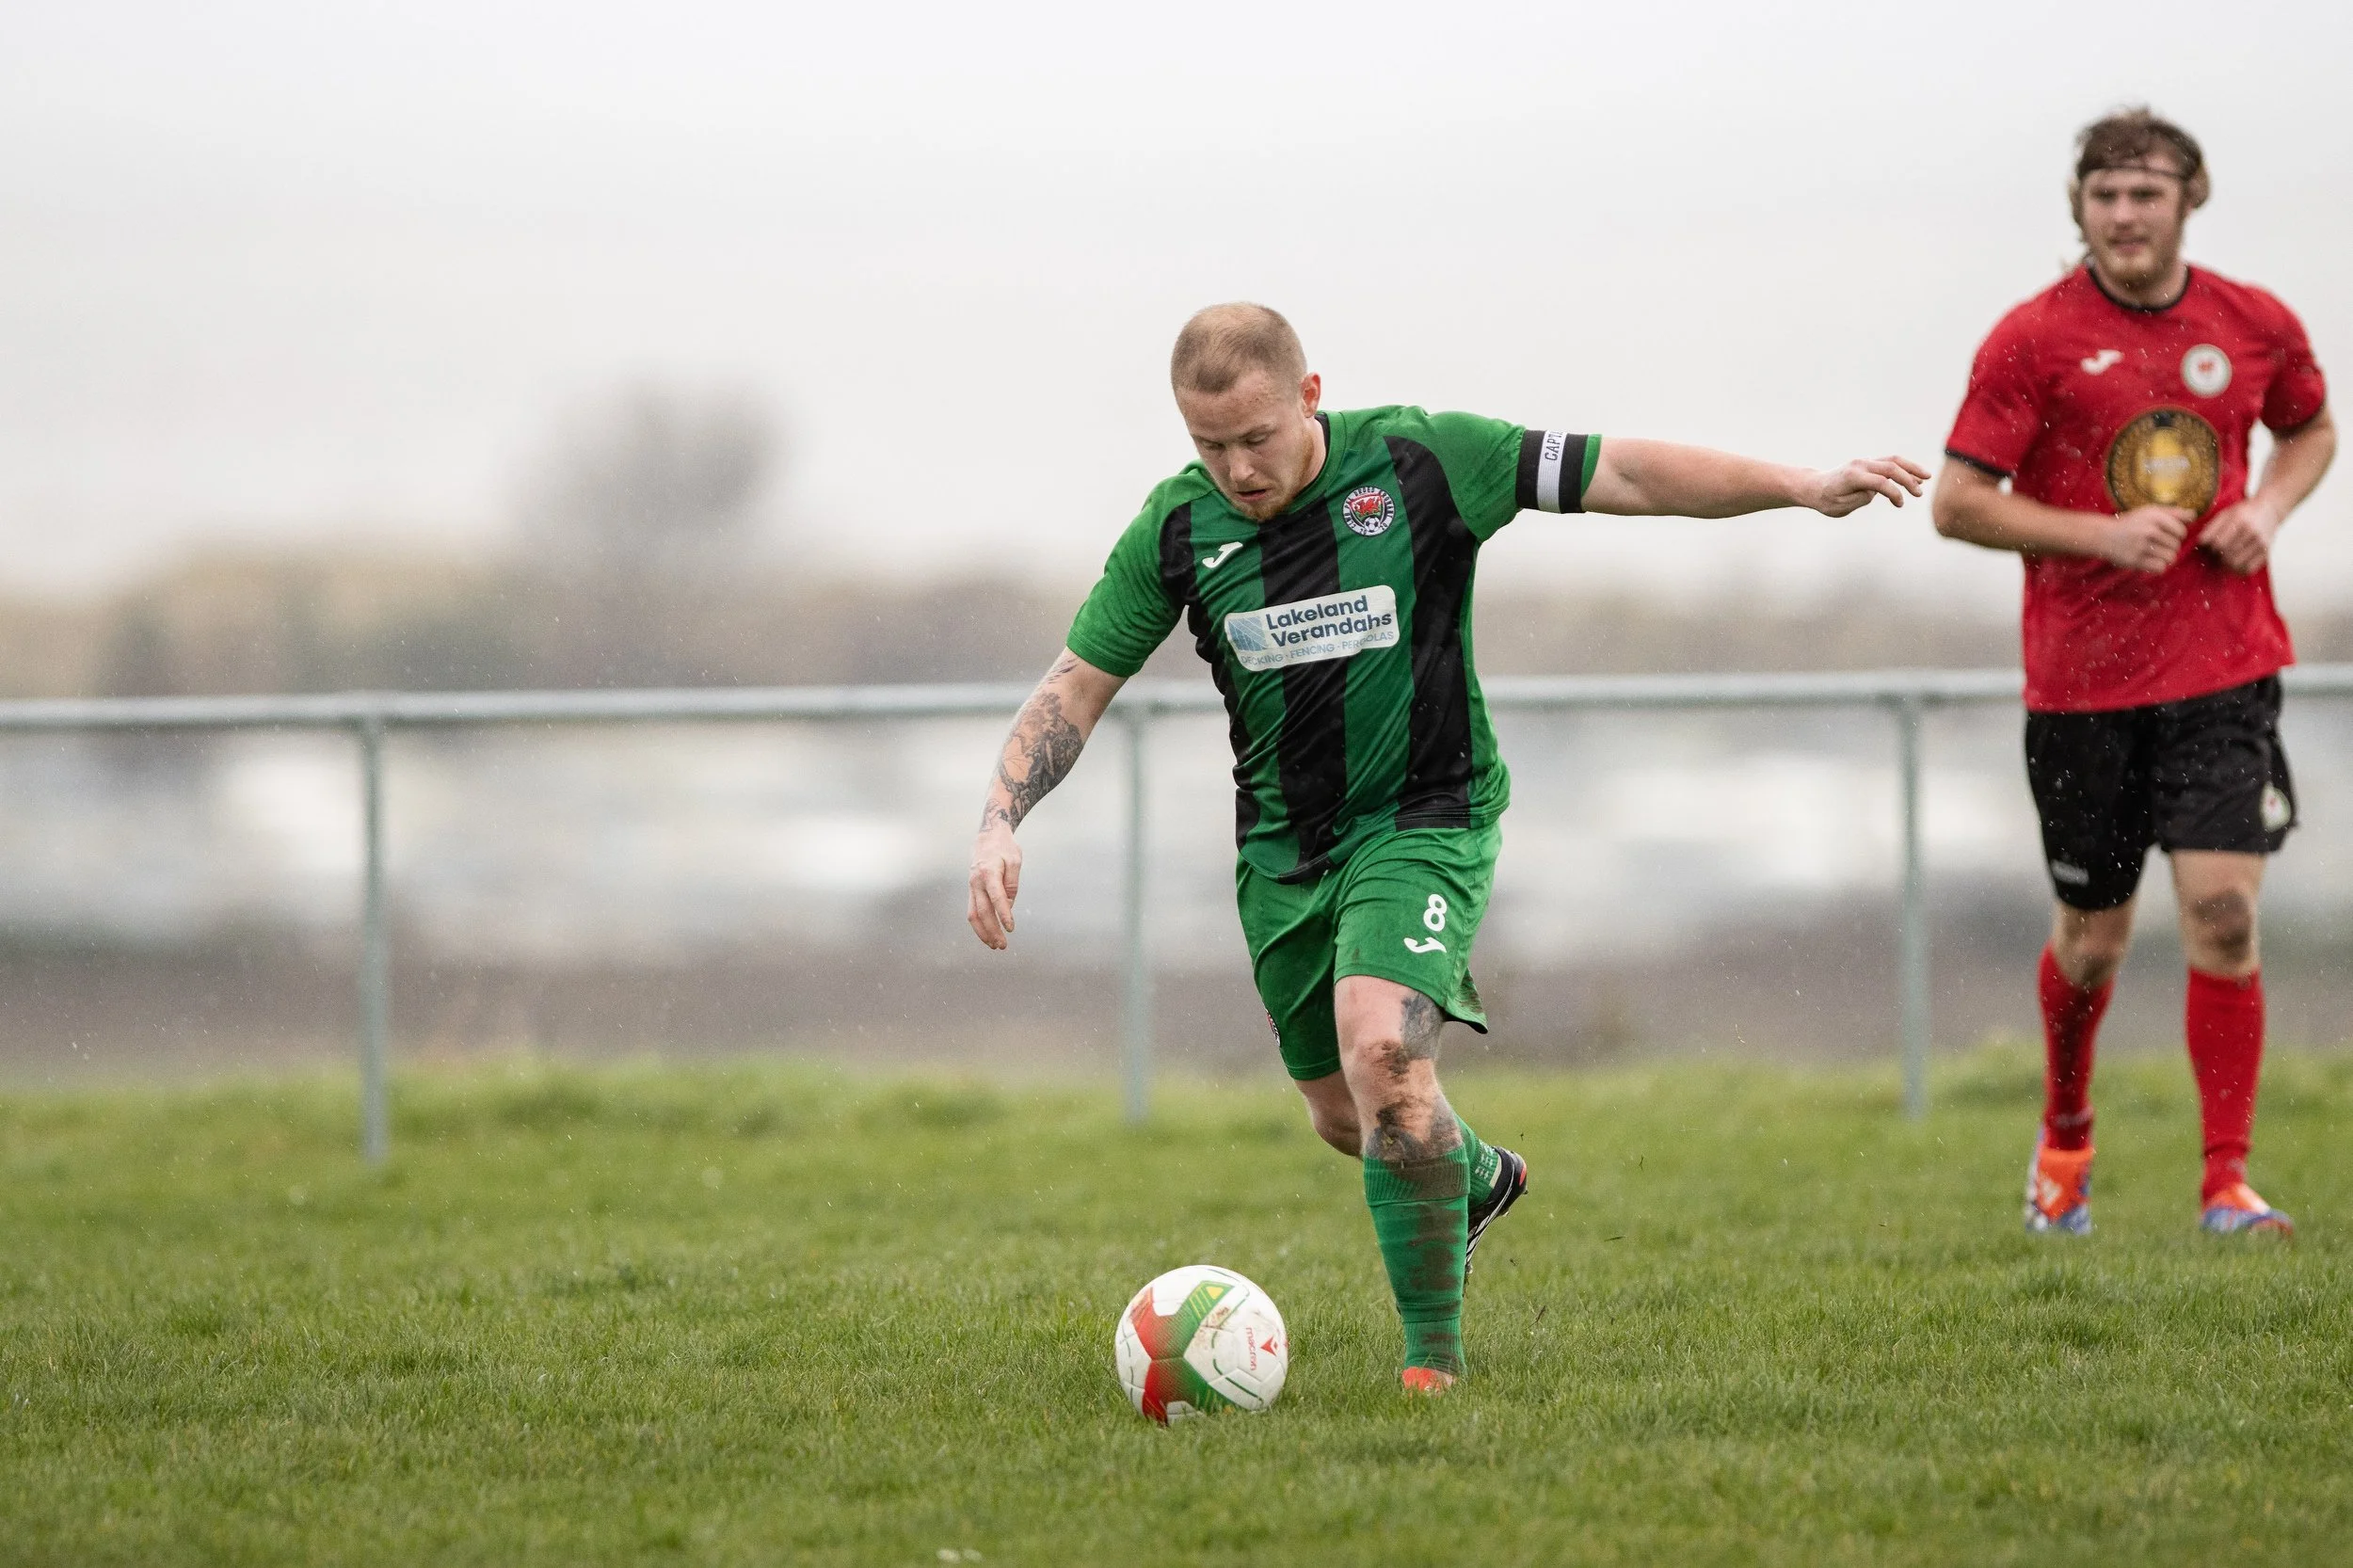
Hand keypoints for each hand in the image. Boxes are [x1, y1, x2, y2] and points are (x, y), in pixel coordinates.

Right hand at [967, 819, 1022, 949]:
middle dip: (992, 930)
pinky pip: (972, 910)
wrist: (988, 835)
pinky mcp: (972, 889)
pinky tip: (987, 934)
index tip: (1011, 929)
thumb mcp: (1015, 861)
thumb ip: (1012, 884)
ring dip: (983, 932)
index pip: (996, 898)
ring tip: (994, 945)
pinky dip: (978, 925)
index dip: (1004, 914)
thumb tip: (1008, 906)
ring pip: (973, 914)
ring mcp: (972, 886)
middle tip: (1003, 945)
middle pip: (983, 911)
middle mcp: (976, 882)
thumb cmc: (1004, 848)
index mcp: (989, 873)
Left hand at [1803, 456, 1929, 516]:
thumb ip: (1860, 498)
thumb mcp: (1840, 506)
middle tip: (1919, 493)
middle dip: (1908, 479)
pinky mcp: (1868, 464)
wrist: (1815, 487)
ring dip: (1911, 468)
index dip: (1894, 493)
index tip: (1900, 505)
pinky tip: (1916, 477)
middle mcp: (1860, 465)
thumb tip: (1877, 491)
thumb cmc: (1826, 500)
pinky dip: (1904, 468)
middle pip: (1890, 467)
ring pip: (1892, 460)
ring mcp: (1864, 462)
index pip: (1880, 481)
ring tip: (1927, 477)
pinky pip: (1889, 463)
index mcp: (1852, 476)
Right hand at [2098, 504, 2192, 573]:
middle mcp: (2149, 530)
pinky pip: (2161, 568)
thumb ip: (2173, 512)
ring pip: (2170, 558)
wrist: (2104, 536)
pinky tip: (2150, 561)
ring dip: (2165, 557)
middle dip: (2170, 546)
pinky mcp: (2135, 561)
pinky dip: (2158, 566)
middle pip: (2176, 546)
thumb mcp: (2150, 512)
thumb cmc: (2132, 523)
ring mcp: (2141, 546)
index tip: (2167, 534)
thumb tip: (2194, 516)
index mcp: (2154, 516)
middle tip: (2157, 544)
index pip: (2182, 531)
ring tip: (2154, 553)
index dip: (2177, 534)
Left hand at [2198, 498, 2282, 574]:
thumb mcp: (2225, 514)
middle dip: (2215, 558)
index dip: (2208, 549)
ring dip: (2224, 566)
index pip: (2217, 543)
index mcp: (2239, 520)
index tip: (2206, 548)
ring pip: (2236, 564)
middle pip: (2226, 554)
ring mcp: (2260, 542)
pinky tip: (2233, 566)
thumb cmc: (2243, 512)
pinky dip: (2237, 571)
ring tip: (2221, 561)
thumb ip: (2211, 528)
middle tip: (2212, 557)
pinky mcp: (2266, 551)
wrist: (2270, 509)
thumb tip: (2200, 544)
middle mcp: (2251, 531)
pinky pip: (2248, 569)